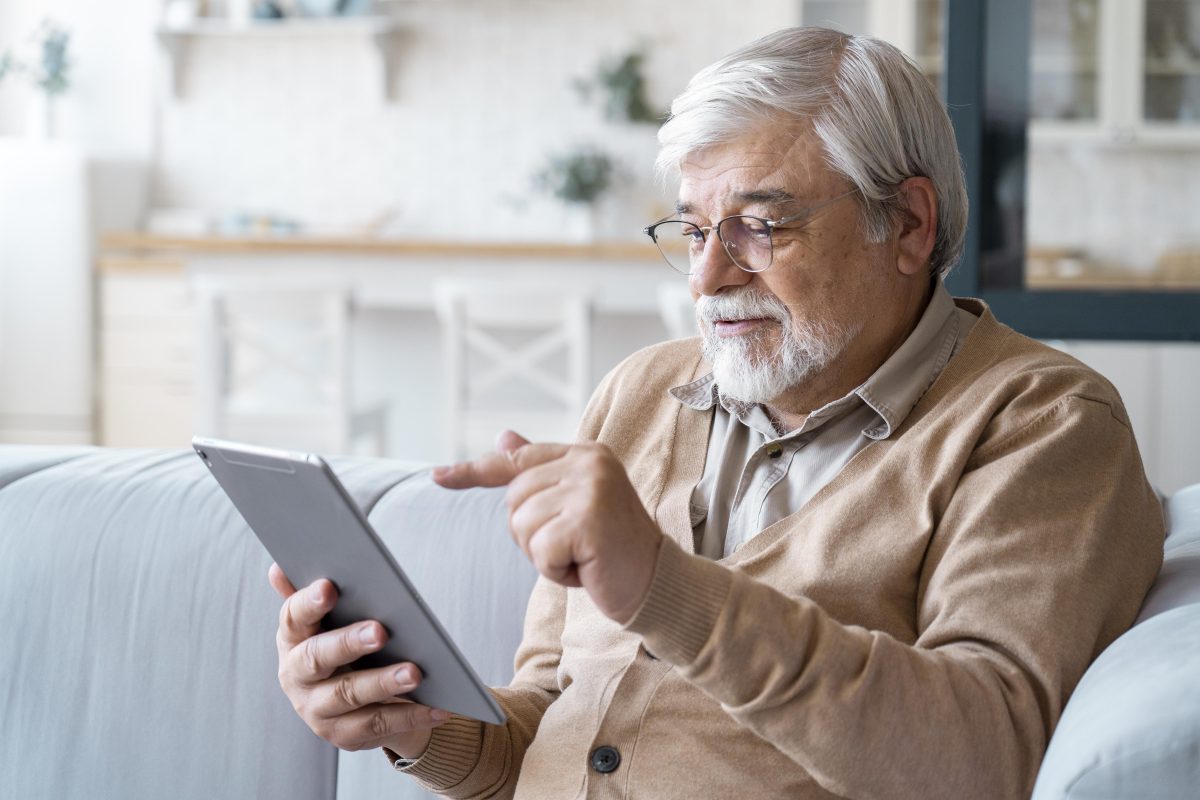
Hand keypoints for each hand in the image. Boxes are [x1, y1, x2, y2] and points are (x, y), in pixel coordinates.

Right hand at [268, 564, 447, 756]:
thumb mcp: (330, 621)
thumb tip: (279, 568)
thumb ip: (312, 595)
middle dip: (349, 643)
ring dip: (384, 682)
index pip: (293, 617)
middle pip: (318, 657)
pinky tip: (439, 706)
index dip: (308, 603)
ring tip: (415, 672)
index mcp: (292, 639)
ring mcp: (317, 710)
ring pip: (350, 694)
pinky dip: (411, 715)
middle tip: (380, 630)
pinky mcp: (343, 735)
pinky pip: (379, 725)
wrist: (359, 701)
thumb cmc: (346, 647)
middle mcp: (296, 676)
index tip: (329, 586)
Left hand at [433, 431, 662, 624]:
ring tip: (582, 555)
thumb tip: (502, 437)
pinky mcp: (587, 520)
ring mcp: (589, 489)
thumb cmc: (613, 547)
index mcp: (584, 453)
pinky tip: (585, 567)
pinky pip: (538, 550)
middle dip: (533, 534)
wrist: (656, 582)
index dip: (473, 471)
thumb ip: (542, 472)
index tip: (437, 477)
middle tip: (574, 545)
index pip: (516, 460)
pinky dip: (555, 570)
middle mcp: (588, 463)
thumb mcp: (576, 503)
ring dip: (544, 554)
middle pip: (513, 500)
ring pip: (522, 526)